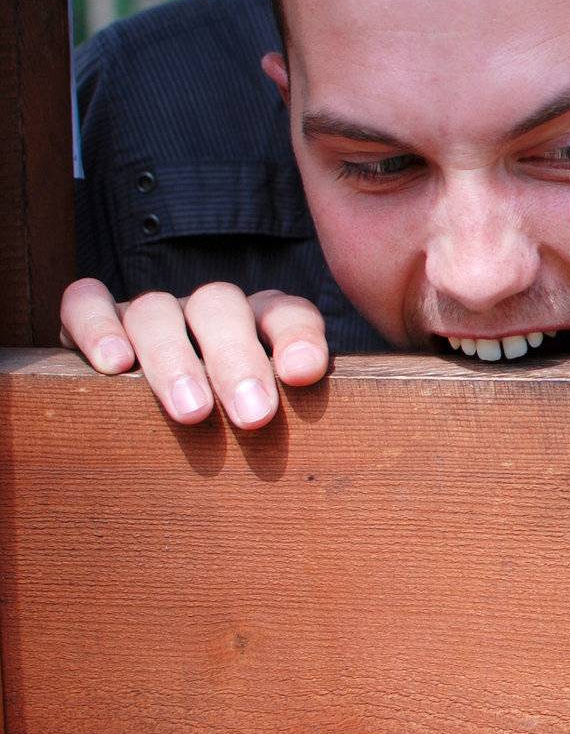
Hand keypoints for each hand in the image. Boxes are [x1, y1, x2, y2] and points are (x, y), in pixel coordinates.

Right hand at [59, 278, 329, 427]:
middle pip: (221, 308)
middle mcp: (207, 312)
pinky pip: (86, 301)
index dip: (298, 337)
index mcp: (259, 325)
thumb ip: (292, 415)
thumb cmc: (225, 432)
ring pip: (156, 311)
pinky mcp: (95, 319)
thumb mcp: (263, 421)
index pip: (286, 313)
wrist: (145, 432)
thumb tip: (319, 427)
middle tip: (254, 416)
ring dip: (173, 359)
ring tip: (192, 412)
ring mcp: (152, 314)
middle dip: (238, 361)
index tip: (303, 375)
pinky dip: (97, 325)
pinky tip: (112, 365)